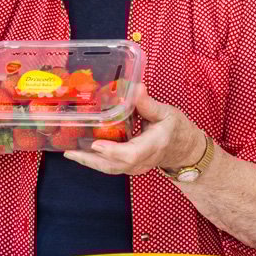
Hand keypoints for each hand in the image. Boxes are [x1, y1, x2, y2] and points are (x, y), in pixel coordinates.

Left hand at [63, 83, 203, 175]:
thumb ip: (148, 103)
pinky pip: (111, 167)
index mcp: (154, 145)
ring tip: (70, 152)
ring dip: (89, 162)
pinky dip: (95, 161)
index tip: (95, 143)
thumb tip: (134, 87)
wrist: (185, 150)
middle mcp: (143, 160)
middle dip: (91, 159)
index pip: (131, 154)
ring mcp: (136, 167)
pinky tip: (80, 153)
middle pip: (114, 165)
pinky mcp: (131, 167)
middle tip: (70, 151)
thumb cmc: (177, 130)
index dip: (112, 150)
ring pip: (110, 169)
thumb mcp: (167, 112)